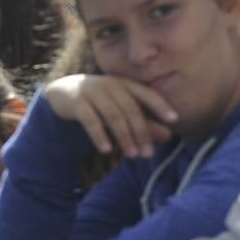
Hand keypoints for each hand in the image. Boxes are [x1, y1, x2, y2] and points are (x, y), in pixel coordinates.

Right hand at [43, 74, 176, 157]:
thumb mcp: (122, 110)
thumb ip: (144, 121)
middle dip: (141, 132)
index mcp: (125, 84)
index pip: (147, 93)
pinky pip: (90, 120)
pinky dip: (99, 136)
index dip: (161, 105)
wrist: (64, 93)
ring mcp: (92, 92)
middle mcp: (111, 85)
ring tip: (132, 155)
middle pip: (131, 109)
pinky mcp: (76, 102)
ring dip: (124, 137)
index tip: (174, 120)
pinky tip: (107, 150)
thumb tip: (168, 135)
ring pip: (113, 116)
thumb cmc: (100, 103)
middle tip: (148, 154)